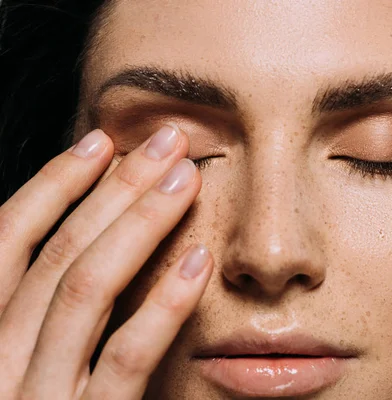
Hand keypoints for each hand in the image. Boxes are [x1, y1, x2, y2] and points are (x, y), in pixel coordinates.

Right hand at [0, 126, 212, 398]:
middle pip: (55, 253)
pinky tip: (198, 263)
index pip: (7, 242)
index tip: (99, 141)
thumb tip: (85, 239)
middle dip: (110, 188)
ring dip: (138, 224)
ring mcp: (33, 397)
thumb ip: (37, 312)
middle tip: (163, 140)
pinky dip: (160, 306)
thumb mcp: (20, 362)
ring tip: (185, 177)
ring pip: (82, 290)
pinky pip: (122, 360)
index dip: (53, 185)